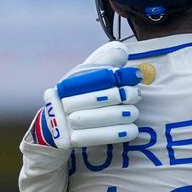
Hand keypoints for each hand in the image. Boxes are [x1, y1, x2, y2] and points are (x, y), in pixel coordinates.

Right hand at [29, 42, 146, 148]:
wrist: (55, 123)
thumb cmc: (79, 94)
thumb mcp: (88, 74)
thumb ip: (105, 61)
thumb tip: (122, 51)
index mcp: (72, 82)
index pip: (100, 76)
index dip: (121, 76)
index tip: (135, 76)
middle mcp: (67, 100)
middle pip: (104, 96)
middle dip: (125, 95)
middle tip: (135, 95)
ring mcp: (68, 121)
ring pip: (105, 117)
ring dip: (124, 114)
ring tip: (133, 113)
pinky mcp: (73, 140)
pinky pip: (100, 137)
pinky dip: (118, 133)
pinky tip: (131, 129)